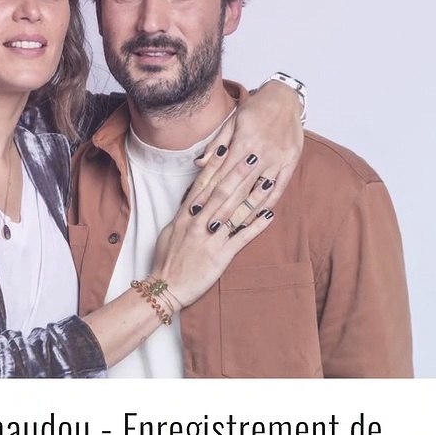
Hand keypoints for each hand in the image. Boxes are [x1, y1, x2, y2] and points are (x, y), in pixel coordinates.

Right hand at [150, 163, 276, 306]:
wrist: (165, 287)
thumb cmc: (166, 259)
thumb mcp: (171, 231)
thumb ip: (184, 213)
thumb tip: (192, 198)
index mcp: (186, 215)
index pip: (203, 184)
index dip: (216, 165)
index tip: (227, 147)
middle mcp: (198, 223)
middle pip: (222, 193)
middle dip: (239, 173)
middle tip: (253, 155)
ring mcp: (210, 239)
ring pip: (235, 212)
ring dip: (253, 196)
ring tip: (268, 180)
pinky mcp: (220, 256)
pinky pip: (242, 238)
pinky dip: (257, 226)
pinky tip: (270, 214)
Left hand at [187, 77, 303, 228]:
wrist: (285, 98)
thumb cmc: (255, 109)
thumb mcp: (232, 121)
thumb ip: (217, 144)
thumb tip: (199, 163)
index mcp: (244, 142)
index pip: (221, 175)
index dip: (208, 194)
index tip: (196, 209)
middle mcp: (261, 153)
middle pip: (238, 188)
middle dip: (222, 210)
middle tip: (209, 228)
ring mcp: (278, 159)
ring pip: (258, 192)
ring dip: (243, 213)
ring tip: (230, 229)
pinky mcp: (290, 163)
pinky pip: (278, 189)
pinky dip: (266, 205)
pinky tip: (256, 217)